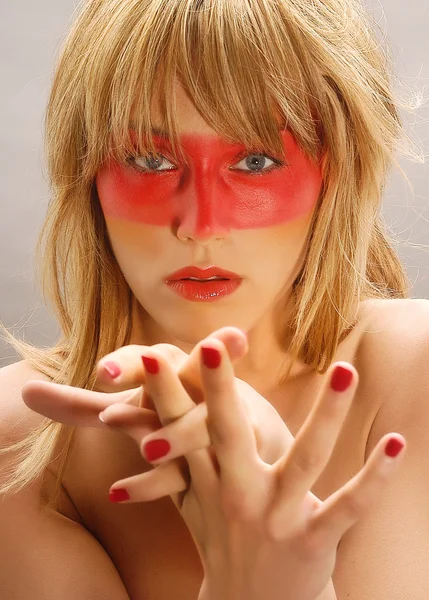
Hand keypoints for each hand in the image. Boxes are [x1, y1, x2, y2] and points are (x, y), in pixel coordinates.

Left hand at [21, 327, 290, 494]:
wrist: (236, 434)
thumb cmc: (167, 413)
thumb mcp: (123, 407)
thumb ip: (79, 403)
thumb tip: (25, 391)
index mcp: (169, 366)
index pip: (146, 361)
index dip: (126, 366)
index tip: (102, 374)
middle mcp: (192, 388)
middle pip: (181, 378)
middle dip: (167, 374)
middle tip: (150, 363)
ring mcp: (211, 421)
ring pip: (194, 425)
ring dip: (175, 433)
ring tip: (146, 448)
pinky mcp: (221, 455)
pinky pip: (188, 471)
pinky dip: (155, 483)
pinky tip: (120, 493)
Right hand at [100, 336, 405, 599]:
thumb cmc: (221, 538)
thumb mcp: (192, 500)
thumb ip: (174, 458)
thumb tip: (134, 424)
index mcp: (208, 482)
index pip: (181, 429)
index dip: (165, 392)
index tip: (151, 356)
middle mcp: (238, 496)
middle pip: (228, 436)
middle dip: (217, 391)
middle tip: (212, 347)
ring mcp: (277, 518)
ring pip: (305, 459)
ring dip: (327, 414)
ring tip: (346, 370)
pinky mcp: (313, 540)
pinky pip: (349, 506)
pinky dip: (374, 477)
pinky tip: (396, 442)